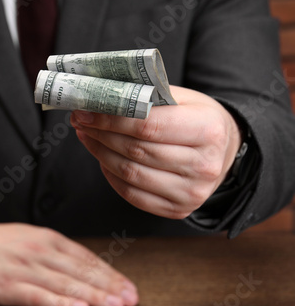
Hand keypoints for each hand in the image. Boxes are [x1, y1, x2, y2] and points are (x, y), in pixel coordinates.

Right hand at [0, 221, 137, 305]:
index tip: (129, 288)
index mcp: (48, 240)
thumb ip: (57, 252)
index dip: (110, 274)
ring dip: (93, 295)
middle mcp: (40, 252)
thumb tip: (85, 267)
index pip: (86, 258)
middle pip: (81, 271)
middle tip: (131, 300)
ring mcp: (24, 269)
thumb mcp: (31, 238)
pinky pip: (38, 296)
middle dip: (109, 286)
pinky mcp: (7, 287)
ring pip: (66, 284)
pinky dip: (60, 303)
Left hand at [70, 86, 241, 219]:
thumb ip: (147, 97)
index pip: (148, 126)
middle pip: (135, 150)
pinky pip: (132, 194)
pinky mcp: (178, 209)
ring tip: (87, 136)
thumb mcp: (183, 98)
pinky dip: (111, 175)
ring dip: (100, 153)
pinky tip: (103, 157)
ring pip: (130, 173)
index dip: (111, 119)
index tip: (86, 110)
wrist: (224, 152)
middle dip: (100, 134)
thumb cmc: (199, 119)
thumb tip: (100, 96)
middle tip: (80, 120)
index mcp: (208, 130)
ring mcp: (192, 192)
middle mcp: (203, 166)